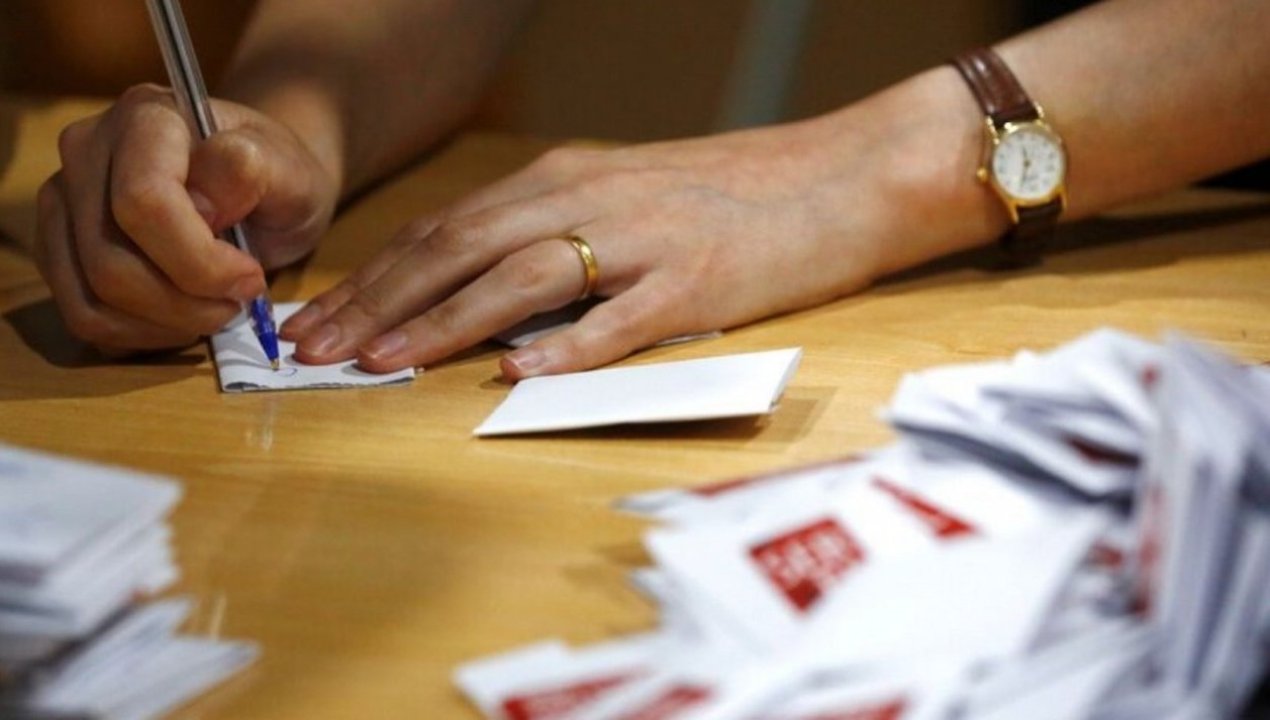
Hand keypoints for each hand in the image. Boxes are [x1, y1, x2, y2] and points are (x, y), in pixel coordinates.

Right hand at [34, 83, 337, 354]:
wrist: (260, 181)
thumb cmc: (277, 176)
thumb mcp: (291, 170)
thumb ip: (250, 173)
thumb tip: (202, 205)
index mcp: (146, 117)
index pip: (143, 203)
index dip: (199, 261)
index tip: (250, 279)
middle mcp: (87, 150)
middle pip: (110, 261)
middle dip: (185, 303)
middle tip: (237, 301)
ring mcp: (64, 200)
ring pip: (91, 297)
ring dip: (164, 324)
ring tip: (213, 309)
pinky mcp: (59, 246)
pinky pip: (83, 316)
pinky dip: (139, 335)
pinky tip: (180, 318)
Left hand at [281, 69, 994, 379]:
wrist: (835, 176)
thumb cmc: (726, 194)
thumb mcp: (624, 196)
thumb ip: (552, 234)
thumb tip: (478, 291)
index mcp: (565, 179)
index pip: (446, 228)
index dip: (375, 277)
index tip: (321, 321)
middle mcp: (590, 198)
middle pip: (461, 248)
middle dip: (380, 302)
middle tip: (318, 351)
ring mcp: (643, 240)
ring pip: (522, 276)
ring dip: (445, 322)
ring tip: (385, 364)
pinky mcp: (696, 283)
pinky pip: (622, 319)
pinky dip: (567, 346)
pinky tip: (520, 375)